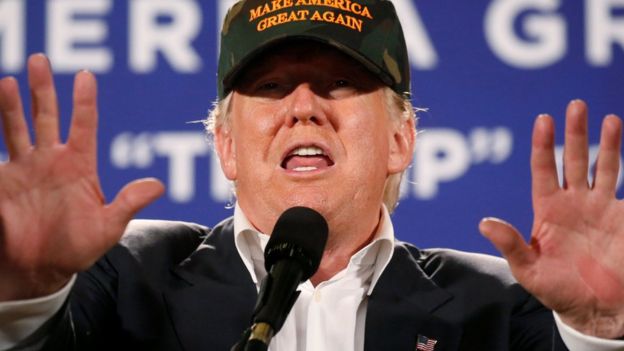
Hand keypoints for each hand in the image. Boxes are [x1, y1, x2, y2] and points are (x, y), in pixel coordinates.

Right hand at [0, 54, 163, 300]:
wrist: (39, 271)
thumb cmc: (77, 249)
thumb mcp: (108, 227)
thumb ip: (128, 203)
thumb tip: (158, 185)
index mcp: (79, 166)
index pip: (84, 125)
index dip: (84, 100)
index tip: (85, 75)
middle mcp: (51, 160)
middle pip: (46, 116)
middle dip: (42, 89)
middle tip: (39, 59)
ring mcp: (24, 168)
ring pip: (17, 127)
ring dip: (11, 104)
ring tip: (7, 79)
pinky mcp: (2, 182)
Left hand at [480, 100, 623, 338]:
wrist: (596, 308)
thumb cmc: (558, 290)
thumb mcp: (528, 270)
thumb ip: (510, 244)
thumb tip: (483, 223)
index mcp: (548, 210)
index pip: (544, 169)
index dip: (544, 145)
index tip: (544, 120)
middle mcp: (573, 202)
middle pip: (573, 159)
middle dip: (574, 133)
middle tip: (575, 105)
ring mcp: (600, 207)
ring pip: (603, 166)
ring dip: (606, 142)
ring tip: (607, 117)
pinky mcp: (621, 216)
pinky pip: (622, 184)